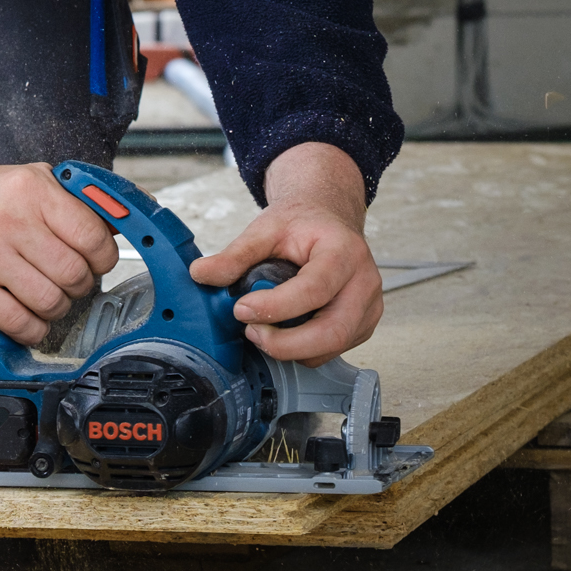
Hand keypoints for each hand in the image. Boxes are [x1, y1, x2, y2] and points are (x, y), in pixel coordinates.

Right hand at [0, 110, 117, 345]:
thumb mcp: (29, 180)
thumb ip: (73, 201)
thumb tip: (120, 228)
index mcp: (31, 191)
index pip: (92, 236)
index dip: (104, 256)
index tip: (98, 261)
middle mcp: (8, 222)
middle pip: (74, 274)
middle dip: (82, 284)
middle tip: (72, 281)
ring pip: (50, 302)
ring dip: (58, 307)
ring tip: (48, 295)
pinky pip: (18, 323)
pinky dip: (34, 328)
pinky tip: (30, 316)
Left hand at [187, 141, 381, 366]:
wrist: (328, 220)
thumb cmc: (303, 224)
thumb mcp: (265, 229)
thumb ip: (235, 254)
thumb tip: (202, 274)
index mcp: (344, 251)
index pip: (315, 289)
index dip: (276, 307)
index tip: (242, 309)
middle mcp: (364, 282)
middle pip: (333, 330)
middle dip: (286, 343)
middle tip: (252, 333)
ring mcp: (368, 307)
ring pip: (333, 346)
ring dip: (293, 349)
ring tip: (262, 331)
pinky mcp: (362, 325)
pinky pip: (334, 350)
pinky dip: (304, 350)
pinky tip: (284, 332)